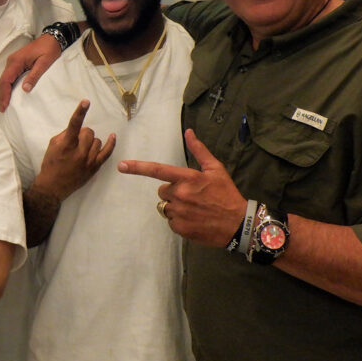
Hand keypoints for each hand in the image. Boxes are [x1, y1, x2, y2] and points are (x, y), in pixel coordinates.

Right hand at [0, 33, 64, 111]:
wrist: (52, 38)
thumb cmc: (49, 49)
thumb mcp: (44, 63)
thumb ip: (34, 76)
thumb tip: (25, 89)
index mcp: (16, 61)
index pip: (5, 80)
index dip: (4, 94)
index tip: (4, 106)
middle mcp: (11, 61)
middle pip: (2, 80)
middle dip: (2, 95)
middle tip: (3, 109)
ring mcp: (13, 61)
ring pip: (5, 79)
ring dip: (4, 91)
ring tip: (5, 104)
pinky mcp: (17, 62)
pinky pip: (9, 76)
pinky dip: (8, 86)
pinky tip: (10, 93)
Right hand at [30, 100, 115, 201]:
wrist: (53, 186)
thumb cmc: (51, 164)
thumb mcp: (53, 145)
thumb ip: (65, 134)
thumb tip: (77, 129)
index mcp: (66, 145)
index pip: (74, 125)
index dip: (80, 112)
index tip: (86, 102)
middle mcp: (79, 152)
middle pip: (88, 132)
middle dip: (83, 133)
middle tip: (76, 141)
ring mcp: (88, 160)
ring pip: (97, 140)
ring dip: (90, 141)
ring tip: (82, 148)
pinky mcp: (95, 167)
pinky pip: (107, 152)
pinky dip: (111, 143)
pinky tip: (113, 136)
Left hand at [117, 129, 244, 245]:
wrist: (238, 223)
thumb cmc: (227, 194)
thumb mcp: (215, 169)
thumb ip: (199, 151)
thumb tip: (189, 132)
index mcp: (187, 178)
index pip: (157, 171)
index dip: (138, 167)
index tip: (122, 165)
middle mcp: (180, 195)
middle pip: (162, 191)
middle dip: (173, 192)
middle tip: (192, 196)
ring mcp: (179, 213)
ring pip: (166, 207)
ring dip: (176, 207)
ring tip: (195, 208)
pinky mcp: (180, 228)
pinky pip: (171, 222)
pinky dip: (180, 221)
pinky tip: (195, 219)